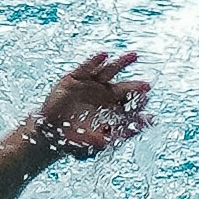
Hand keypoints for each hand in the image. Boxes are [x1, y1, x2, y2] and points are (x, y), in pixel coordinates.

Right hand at [30, 43, 152, 161]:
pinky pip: (86, 68)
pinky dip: (94, 61)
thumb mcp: (90, 143)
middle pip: (125, 88)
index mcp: (113, 111)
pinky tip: (104, 55)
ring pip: (109, 72)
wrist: (50, 132)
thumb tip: (116, 139)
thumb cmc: (73, 139)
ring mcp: (91, 84)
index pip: (130, 108)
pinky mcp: (75, 78)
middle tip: (147, 87)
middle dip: (136, 87)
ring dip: (122, 63)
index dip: (139, 108)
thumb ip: (104, 140)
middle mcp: (105, 95)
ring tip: (134, 56)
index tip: (148, 112)